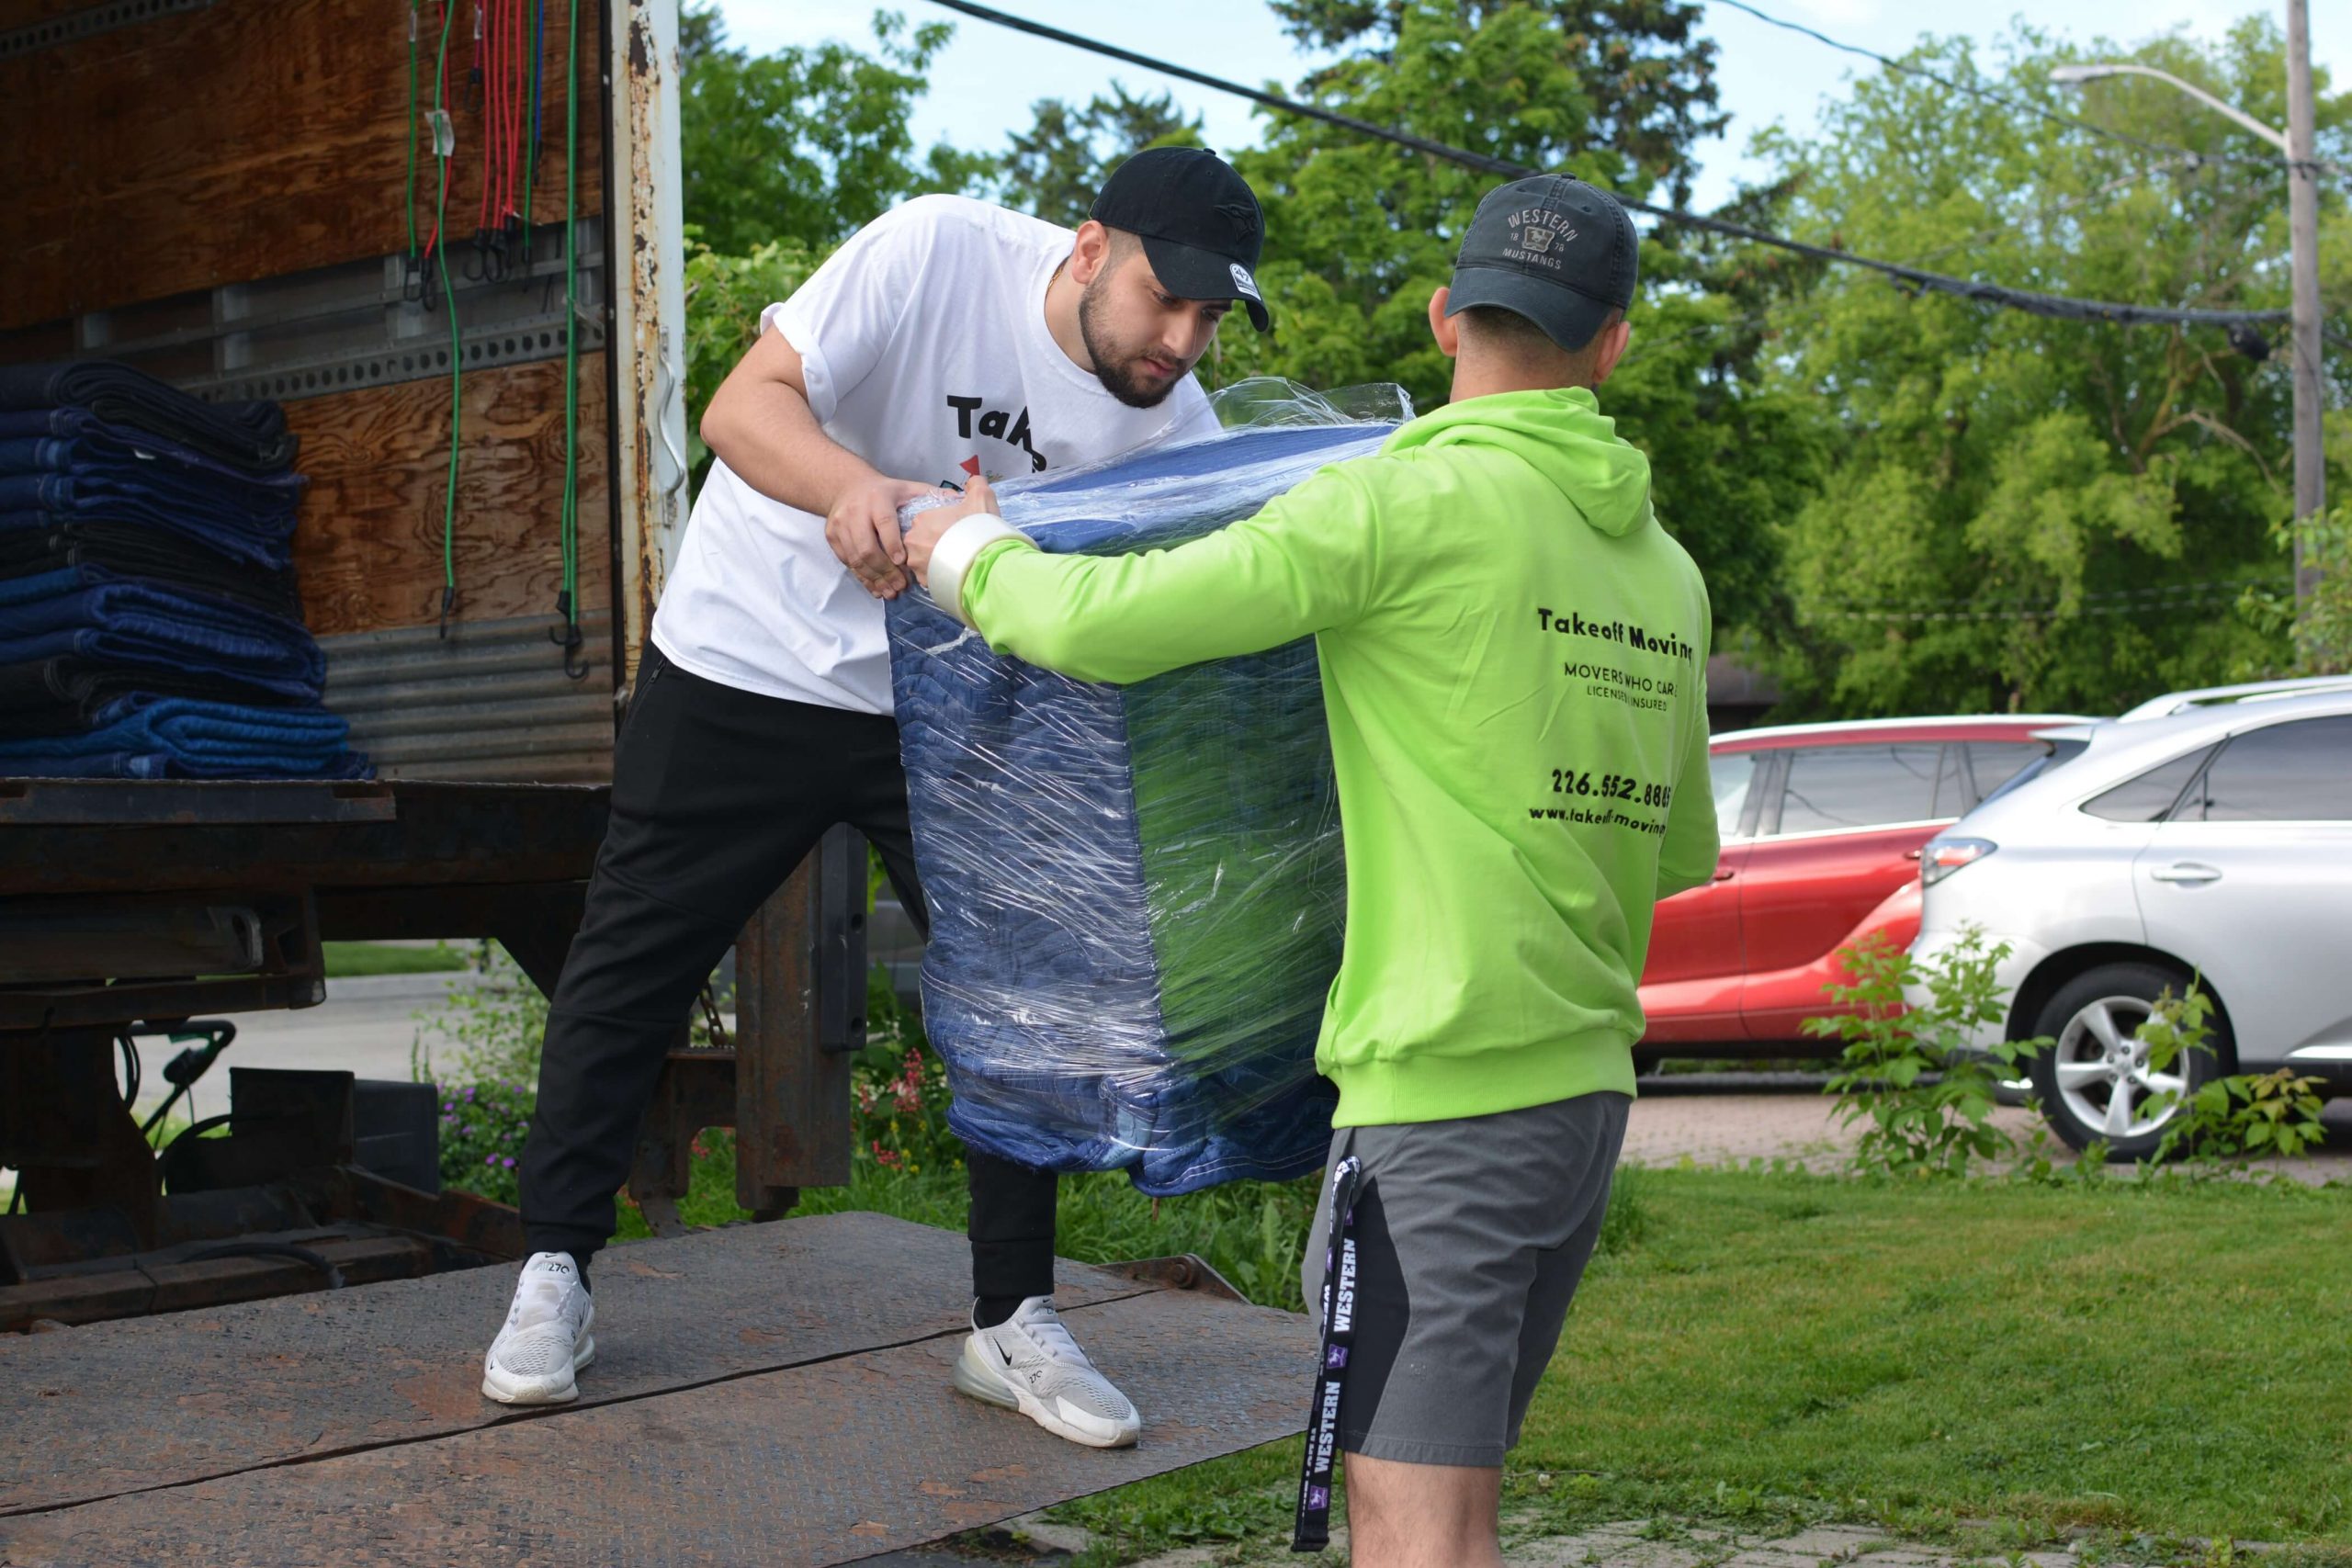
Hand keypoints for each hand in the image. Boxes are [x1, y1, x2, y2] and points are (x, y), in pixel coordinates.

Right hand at [825, 475, 953, 599]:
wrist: (846, 486)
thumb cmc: (885, 491)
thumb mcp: (906, 487)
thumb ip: (929, 496)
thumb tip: (959, 502)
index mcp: (878, 499)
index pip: (884, 524)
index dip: (892, 544)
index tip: (903, 562)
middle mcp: (855, 511)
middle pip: (867, 546)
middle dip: (884, 570)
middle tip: (900, 586)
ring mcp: (840, 525)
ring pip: (855, 557)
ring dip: (873, 578)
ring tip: (890, 592)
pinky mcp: (831, 536)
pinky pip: (846, 561)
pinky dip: (862, 577)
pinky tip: (876, 588)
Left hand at [905, 474, 1002, 589]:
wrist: (985, 561)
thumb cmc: (979, 528)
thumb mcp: (981, 496)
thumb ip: (975, 484)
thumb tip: (974, 482)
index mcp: (921, 519)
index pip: (927, 521)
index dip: (942, 526)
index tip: (955, 531)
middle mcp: (913, 541)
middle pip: (922, 541)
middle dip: (935, 544)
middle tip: (955, 547)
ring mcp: (916, 564)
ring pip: (923, 560)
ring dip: (935, 561)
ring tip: (955, 563)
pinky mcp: (924, 582)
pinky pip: (929, 577)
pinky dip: (938, 576)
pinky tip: (953, 574)